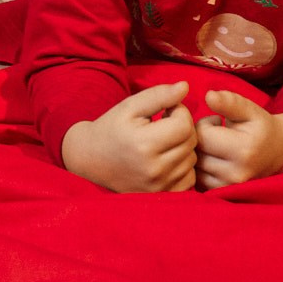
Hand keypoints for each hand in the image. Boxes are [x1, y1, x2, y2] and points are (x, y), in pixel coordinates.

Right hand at [58, 81, 196, 192]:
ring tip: (163, 140)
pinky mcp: (162, 195)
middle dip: (182, 127)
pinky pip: (190, 178)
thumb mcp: (130, 106)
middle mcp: (154, 169)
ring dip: (183, 147)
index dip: (180, 111)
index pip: (184, 124)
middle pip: (191, 142)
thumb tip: (185, 86)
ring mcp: (159, 186)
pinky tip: (166, 158)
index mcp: (144, 144)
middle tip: (164, 123)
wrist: (90, 160)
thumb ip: (159, 95)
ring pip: (192, 159)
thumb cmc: (111, 129)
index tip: (167, 109)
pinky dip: (182, 166)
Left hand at [195, 90, 282, 189]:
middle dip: (198, 138)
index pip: (202, 135)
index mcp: (244, 150)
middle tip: (213, 132)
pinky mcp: (223, 194)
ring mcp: (229, 187)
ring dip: (197, 153)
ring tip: (213, 145)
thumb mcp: (249, 109)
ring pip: (193, 167)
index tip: (216, 120)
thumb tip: (209, 95)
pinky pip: (197, 180)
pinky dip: (199, 168)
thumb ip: (229, 102)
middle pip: (196, 152)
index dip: (204, 123)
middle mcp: (236, 174)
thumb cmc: (261, 127)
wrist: (280, 152)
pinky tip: (212, 157)